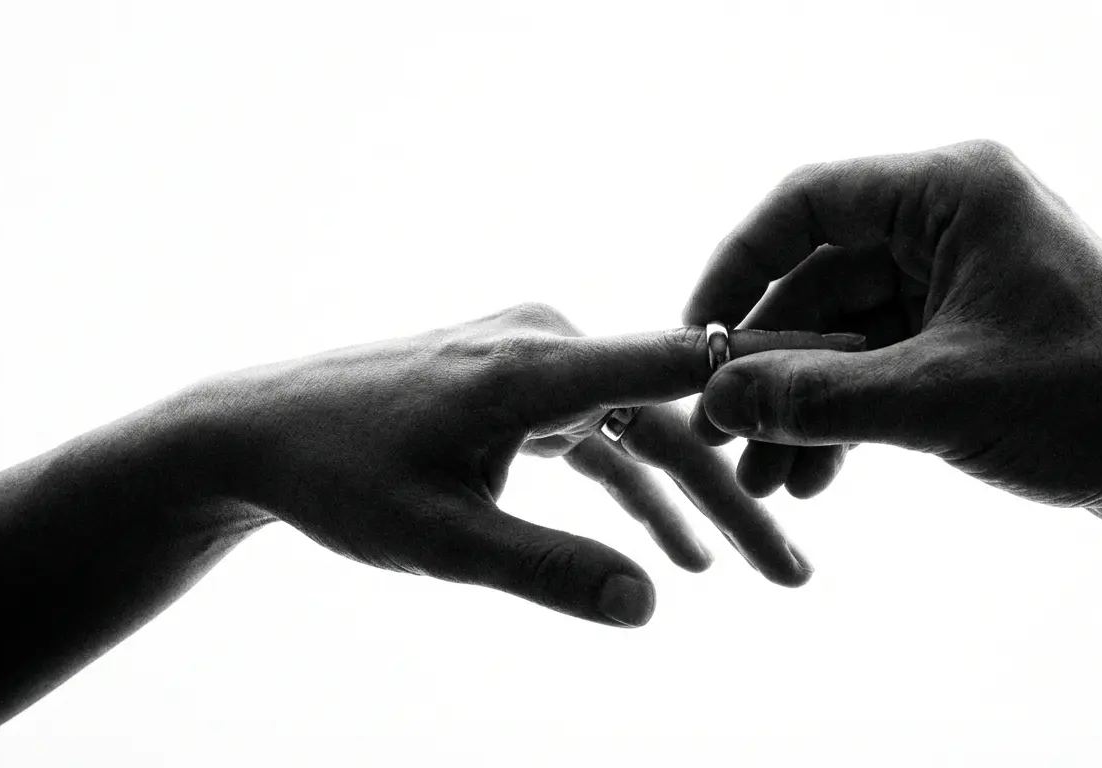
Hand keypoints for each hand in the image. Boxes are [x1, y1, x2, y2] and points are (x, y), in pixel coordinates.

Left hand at [187, 303, 857, 625]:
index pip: (677, 363)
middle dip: (737, 495)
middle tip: (798, 569)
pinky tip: (675, 557)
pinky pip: (600, 439)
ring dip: (697, 500)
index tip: (844, 377)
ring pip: (643, 431)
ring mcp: (534, 361)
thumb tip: (651, 606)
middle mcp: (546, 344)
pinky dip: (638, 492)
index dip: (766, 371)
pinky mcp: (520, 387)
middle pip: (671, 418)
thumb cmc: (338, 479)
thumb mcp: (440, 539)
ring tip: (764, 569)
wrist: (257, 433)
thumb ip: (545, 569)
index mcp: (534, 365)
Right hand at [684, 140, 1101, 531]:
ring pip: (847, 334)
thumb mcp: (936, 399)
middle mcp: (953, 225)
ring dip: (803, 403)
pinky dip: (846, 417)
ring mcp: (964, 283)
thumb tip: (717, 401)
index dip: (739, 268)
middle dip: (770, 364)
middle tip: (719, 431)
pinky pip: (882, 367)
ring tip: (762, 476)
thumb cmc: (1095, 401)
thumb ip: (817, 397)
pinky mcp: (973, 339)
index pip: (808, 204)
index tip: (698, 338)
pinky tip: (815, 478)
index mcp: (952, 193)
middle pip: (821, 279)